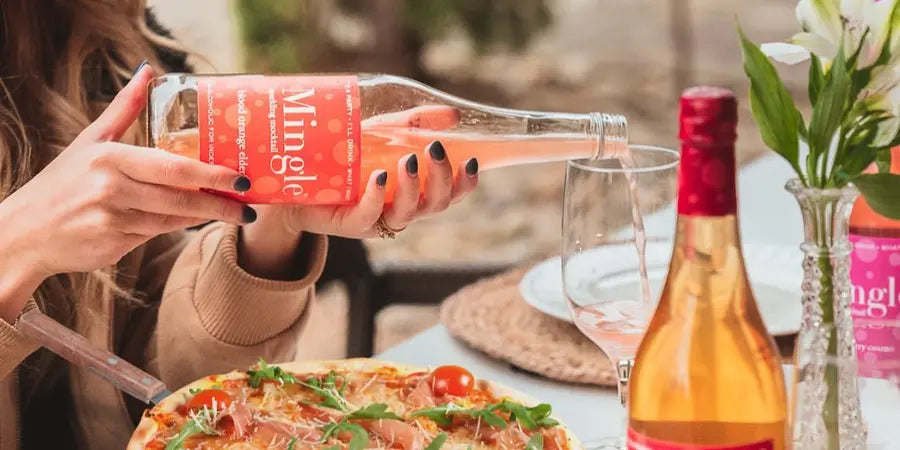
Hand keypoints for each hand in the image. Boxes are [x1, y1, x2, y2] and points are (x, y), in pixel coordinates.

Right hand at [0, 63, 252, 318]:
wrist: (24, 233)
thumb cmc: (63, 183)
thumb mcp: (90, 141)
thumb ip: (123, 109)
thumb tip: (149, 71)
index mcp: (109, 158)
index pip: (173, 168)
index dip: (211, 175)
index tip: (240, 178)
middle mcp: (112, 189)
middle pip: (181, 198)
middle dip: (221, 204)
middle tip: (250, 205)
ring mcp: (114, 220)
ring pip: (174, 219)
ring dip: (206, 217)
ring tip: (236, 214)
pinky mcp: (115, 245)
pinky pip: (158, 234)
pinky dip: (179, 227)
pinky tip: (197, 221)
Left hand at [236, 140, 478, 278]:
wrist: (297, 182)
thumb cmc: (347, 158)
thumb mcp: (383, 134)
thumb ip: (414, 124)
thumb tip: (454, 113)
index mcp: (417, 191)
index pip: (452, 194)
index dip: (466, 183)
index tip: (473, 161)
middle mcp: (402, 208)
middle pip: (436, 205)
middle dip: (442, 179)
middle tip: (436, 149)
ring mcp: (378, 219)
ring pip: (407, 213)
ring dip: (412, 187)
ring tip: (409, 159)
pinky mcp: (349, 224)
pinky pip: (369, 217)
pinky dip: (377, 198)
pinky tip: (380, 178)